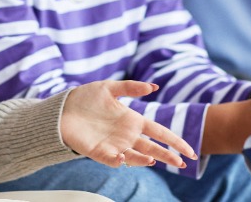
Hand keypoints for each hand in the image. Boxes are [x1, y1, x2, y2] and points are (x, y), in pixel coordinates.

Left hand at [61, 80, 195, 168]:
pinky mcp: (99, 152)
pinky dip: (119, 160)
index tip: (189, 151)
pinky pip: (112, 159)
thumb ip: (131, 87)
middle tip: (182, 163)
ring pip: (135, 156)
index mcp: (133, 121)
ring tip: (153, 159)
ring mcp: (114, 145)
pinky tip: (124, 157)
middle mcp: (127, 135)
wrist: (61, 109)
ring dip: (145, 159)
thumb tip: (153, 87)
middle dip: (168, 156)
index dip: (175, 141)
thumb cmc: (85, 98)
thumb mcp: (109, 87)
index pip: (159, 132)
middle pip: (152, 148)